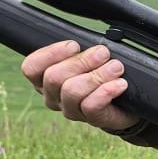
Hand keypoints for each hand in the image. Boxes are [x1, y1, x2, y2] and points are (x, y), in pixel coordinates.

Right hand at [21, 40, 136, 132]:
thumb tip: (85, 38)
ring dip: (97, 75)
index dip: (50, 54)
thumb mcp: (86, 59)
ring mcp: (71, 110)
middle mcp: (53, 96)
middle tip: (103, 53)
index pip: (31, 67)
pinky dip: (107, 91)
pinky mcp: (91, 120)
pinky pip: (91, 106)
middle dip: (81, 61)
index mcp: (44, 79)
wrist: (126, 104)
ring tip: (116, 67)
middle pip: (54, 77)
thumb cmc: (100, 76)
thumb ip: (78, 50)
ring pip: (72, 91)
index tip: (74, 45)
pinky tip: (119, 84)